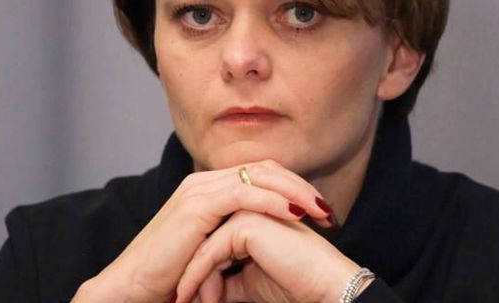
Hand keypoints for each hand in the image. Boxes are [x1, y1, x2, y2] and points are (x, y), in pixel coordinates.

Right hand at [71, 160, 333, 302]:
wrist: (131, 290)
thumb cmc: (169, 278)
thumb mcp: (211, 251)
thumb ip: (235, 237)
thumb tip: (268, 242)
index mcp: (207, 188)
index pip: (260, 174)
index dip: (292, 188)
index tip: (319, 211)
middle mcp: (202, 182)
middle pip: (264, 169)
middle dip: (300, 186)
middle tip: (328, 210)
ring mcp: (198, 190)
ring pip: (258, 177)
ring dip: (295, 193)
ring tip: (321, 212)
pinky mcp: (196, 206)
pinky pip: (244, 195)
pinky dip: (274, 202)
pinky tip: (296, 216)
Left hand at [175, 210, 364, 302]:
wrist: (321, 287)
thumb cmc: (293, 283)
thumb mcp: (249, 282)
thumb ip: (226, 278)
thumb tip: (204, 289)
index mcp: (250, 212)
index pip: (209, 236)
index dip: (194, 265)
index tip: (183, 293)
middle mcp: (247, 205)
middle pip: (202, 238)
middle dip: (187, 270)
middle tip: (176, 299)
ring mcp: (247, 209)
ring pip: (203, 245)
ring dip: (190, 277)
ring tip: (181, 302)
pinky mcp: (247, 222)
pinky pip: (210, 253)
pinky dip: (196, 278)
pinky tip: (188, 297)